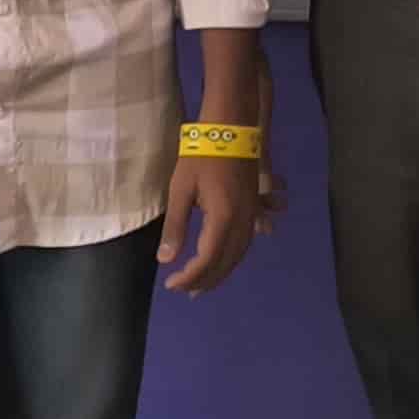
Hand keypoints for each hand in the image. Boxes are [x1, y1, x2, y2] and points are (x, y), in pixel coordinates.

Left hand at [157, 153, 269, 293]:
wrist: (232, 127)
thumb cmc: (201, 155)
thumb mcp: (181, 189)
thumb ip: (175, 226)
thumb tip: (165, 260)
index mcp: (223, 219)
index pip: (207, 260)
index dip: (189, 277)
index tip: (171, 284)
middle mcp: (242, 223)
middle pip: (226, 263)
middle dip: (205, 281)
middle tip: (184, 291)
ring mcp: (251, 216)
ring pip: (238, 256)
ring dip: (220, 273)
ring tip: (201, 285)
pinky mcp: (253, 208)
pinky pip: (245, 244)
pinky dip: (231, 259)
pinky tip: (220, 262)